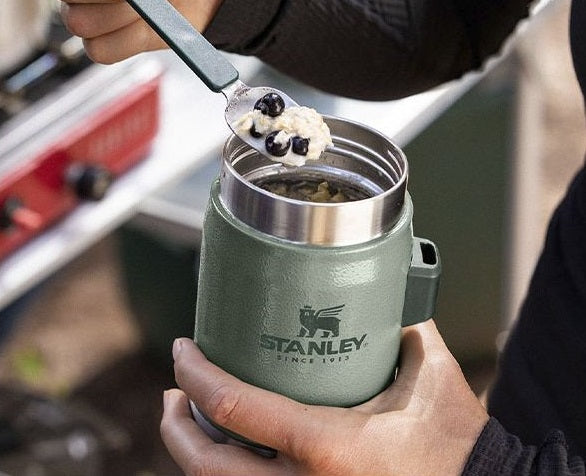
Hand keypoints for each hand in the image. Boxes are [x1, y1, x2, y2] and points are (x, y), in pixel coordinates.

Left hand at [161, 320, 488, 475]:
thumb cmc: (455, 439)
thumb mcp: (428, 372)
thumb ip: (400, 321)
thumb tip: (382, 286)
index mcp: (328, 447)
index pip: (234, 410)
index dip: (196, 375)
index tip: (182, 350)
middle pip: (206, 468)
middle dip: (175, 424)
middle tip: (173, 389)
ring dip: (192, 454)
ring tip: (187, 417)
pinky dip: (225, 474)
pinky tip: (228, 451)